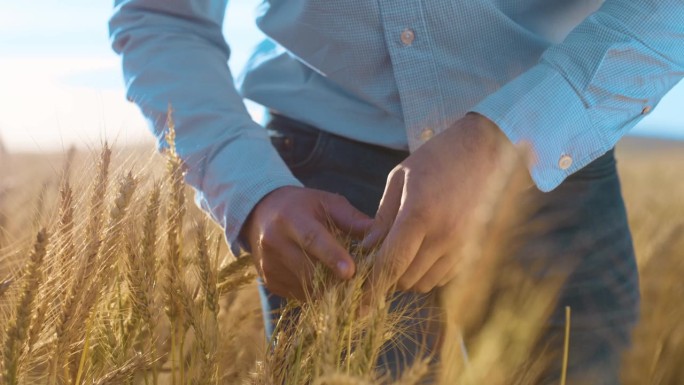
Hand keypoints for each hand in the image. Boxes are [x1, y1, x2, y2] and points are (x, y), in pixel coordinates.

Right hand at [242, 186, 372, 299]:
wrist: (261, 215)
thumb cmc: (303, 206)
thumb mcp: (326, 202)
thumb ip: (351, 218)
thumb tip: (378, 234)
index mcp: (291, 218)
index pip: (312, 239)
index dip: (332, 257)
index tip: (351, 272)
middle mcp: (274, 242)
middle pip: (310, 269)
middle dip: (337, 278)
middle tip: (361, 280)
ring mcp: (269, 265)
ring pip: (307, 286)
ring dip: (329, 287)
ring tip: (343, 278)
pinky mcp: (270, 282)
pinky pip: (300, 295)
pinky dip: (317, 291)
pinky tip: (324, 279)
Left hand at [361, 113, 513, 293]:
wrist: (484, 150)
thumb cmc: (437, 158)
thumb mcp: (399, 179)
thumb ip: (383, 218)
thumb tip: (368, 249)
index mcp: (419, 215)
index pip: (391, 264)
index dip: (372, 288)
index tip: (359, 306)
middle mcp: (443, 236)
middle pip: (406, 278)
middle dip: (386, 277)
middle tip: (376, 262)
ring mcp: (461, 245)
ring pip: (424, 283)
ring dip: (406, 276)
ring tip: (400, 253)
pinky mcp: (472, 249)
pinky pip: (443, 277)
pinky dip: (427, 273)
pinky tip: (422, 251)